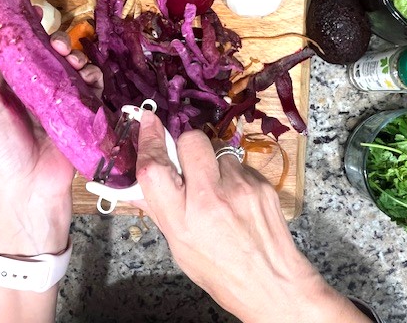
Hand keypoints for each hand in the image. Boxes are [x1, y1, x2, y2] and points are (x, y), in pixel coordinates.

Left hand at [0, 27, 101, 256]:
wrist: (29, 187)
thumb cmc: (1, 150)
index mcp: (12, 87)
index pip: (23, 51)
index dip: (30, 31)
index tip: (36, 13)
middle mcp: (38, 91)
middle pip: (52, 56)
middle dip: (58, 43)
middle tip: (57, 44)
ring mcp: (62, 102)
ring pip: (74, 68)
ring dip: (76, 57)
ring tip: (72, 60)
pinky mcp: (81, 114)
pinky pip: (92, 88)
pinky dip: (93, 77)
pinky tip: (88, 77)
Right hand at [132, 111, 370, 322]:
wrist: (273, 285)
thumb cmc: (219, 270)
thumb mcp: (179, 247)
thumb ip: (158, 210)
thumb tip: (133, 186)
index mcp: (181, 219)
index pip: (155, 167)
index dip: (149, 139)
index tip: (148, 121)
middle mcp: (210, 199)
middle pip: (191, 141)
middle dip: (186, 144)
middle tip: (189, 162)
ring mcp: (240, 188)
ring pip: (218, 151)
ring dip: (213, 163)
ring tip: (219, 191)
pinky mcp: (262, 184)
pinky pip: (239, 165)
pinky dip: (233, 176)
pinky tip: (237, 199)